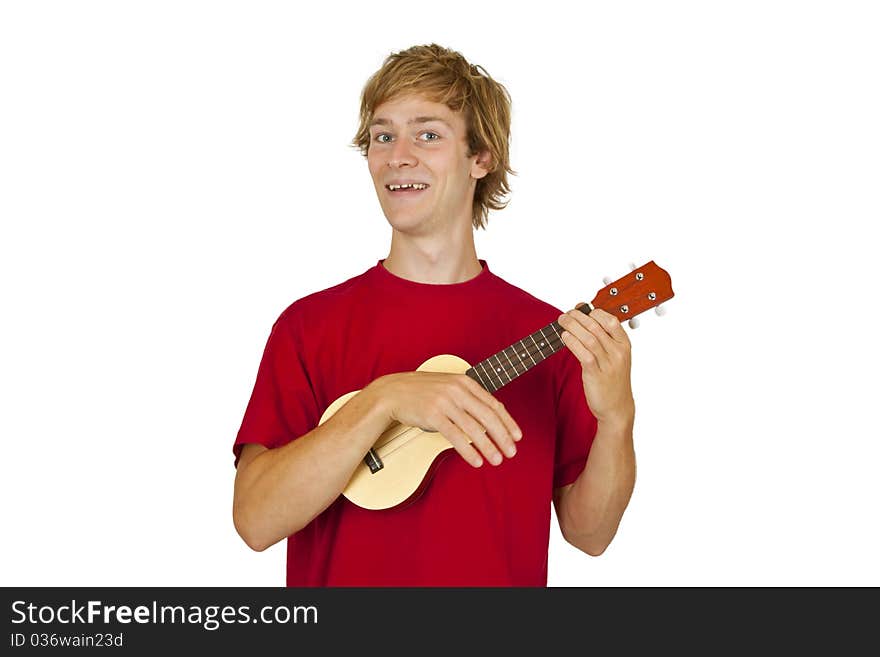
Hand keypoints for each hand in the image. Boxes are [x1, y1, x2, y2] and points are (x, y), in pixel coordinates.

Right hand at [368, 371, 521, 467]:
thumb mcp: (448, 387)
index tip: (517, 437)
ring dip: (488, 447)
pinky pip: (455, 436)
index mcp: (464, 382)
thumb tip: (489, 419)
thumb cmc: (421, 392)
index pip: (494, 404)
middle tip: (512, 452)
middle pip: (488, 416)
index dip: (508, 422)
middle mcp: (457, 390)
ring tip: (497, 460)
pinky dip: (468, 451)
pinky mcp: (432, 415)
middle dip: (503, 437)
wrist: (392, 392)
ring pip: (474, 428)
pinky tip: (476, 461)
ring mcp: (445, 402)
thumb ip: (467, 398)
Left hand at [558, 307, 634, 428]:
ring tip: (561, 321)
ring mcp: (608, 363)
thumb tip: (585, 319)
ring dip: (572, 326)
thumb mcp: (615, 357)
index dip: (593, 311)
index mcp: (624, 344)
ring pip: (588, 337)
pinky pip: (583, 353)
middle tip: (566, 314)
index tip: (580, 307)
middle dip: (578, 317)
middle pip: (596, 327)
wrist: (617, 407)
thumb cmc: (613, 380)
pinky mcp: (596, 374)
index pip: (610, 320)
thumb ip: (604, 340)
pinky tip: (564, 337)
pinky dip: (572, 342)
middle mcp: (618, 352)